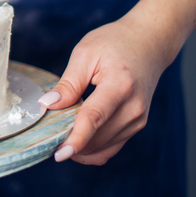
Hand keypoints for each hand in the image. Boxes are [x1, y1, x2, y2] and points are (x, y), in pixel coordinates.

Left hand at [38, 15, 176, 164]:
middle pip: (98, 137)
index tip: (59, 154)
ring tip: (61, 133)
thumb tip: (47, 105)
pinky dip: (93, 148)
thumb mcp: (85, 53)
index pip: (94, 118)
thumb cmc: (114, 42)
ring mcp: (138, 119)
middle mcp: (134, 107)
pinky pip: (112, 147)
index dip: (76, 138)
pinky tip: (76, 140)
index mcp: (120, 85)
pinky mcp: (137, 125)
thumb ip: (68, 83)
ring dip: (81, 147)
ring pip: (104, 147)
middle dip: (71, 143)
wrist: (148, 43)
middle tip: (48, 137)